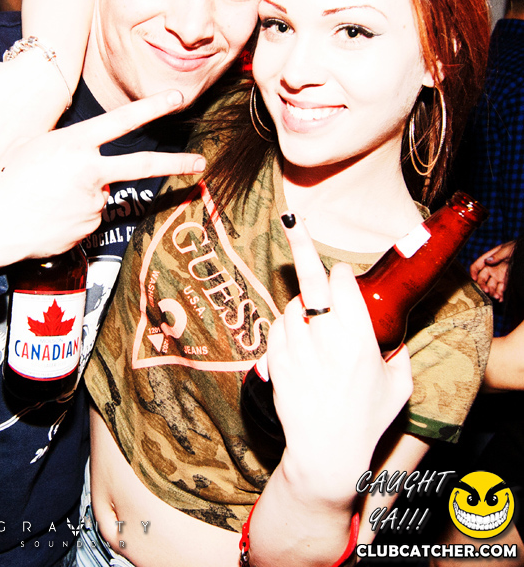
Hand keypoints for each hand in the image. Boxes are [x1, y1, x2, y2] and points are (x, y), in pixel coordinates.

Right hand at [0, 90, 204, 267]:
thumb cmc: (10, 179)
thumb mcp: (36, 147)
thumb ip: (70, 145)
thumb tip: (89, 151)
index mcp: (75, 143)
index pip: (122, 120)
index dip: (152, 106)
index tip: (177, 98)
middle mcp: (90, 170)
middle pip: (144, 164)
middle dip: (176, 163)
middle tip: (200, 163)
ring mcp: (94, 200)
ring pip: (103, 193)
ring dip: (84, 196)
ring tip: (52, 200)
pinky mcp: (91, 226)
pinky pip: (92, 216)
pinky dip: (78, 215)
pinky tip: (55, 215)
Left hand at [266, 213, 411, 504]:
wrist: (326, 454)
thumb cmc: (367, 420)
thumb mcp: (399, 384)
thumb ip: (397, 349)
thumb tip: (390, 327)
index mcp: (359, 340)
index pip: (344, 284)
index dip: (342, 274)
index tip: (342, 275)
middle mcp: (327, 341)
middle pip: (312, 282)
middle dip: (303, 246)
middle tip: (294, 220)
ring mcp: (297, 351)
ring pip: (293, 307)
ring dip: (304, 310)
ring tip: (316, 337)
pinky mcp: (275, 363)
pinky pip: (278, 329)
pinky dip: (288, 330)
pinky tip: (301, 349)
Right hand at [470, 240, 515, 300]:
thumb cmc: (515, 247)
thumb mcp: (507, 249)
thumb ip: (497, 255)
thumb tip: (487, 261)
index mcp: (489, 259)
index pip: (477, 266)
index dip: (473, 272)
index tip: (473, 279)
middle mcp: (491, 268)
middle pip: (482, 278)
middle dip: (482, 285)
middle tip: (486, 290)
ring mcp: (498, 275)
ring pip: (491, 286)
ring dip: (492, 292)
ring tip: (496, 296)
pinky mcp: (505, 281)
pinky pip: (500, 289)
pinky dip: (500, 295)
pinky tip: (500, 299)